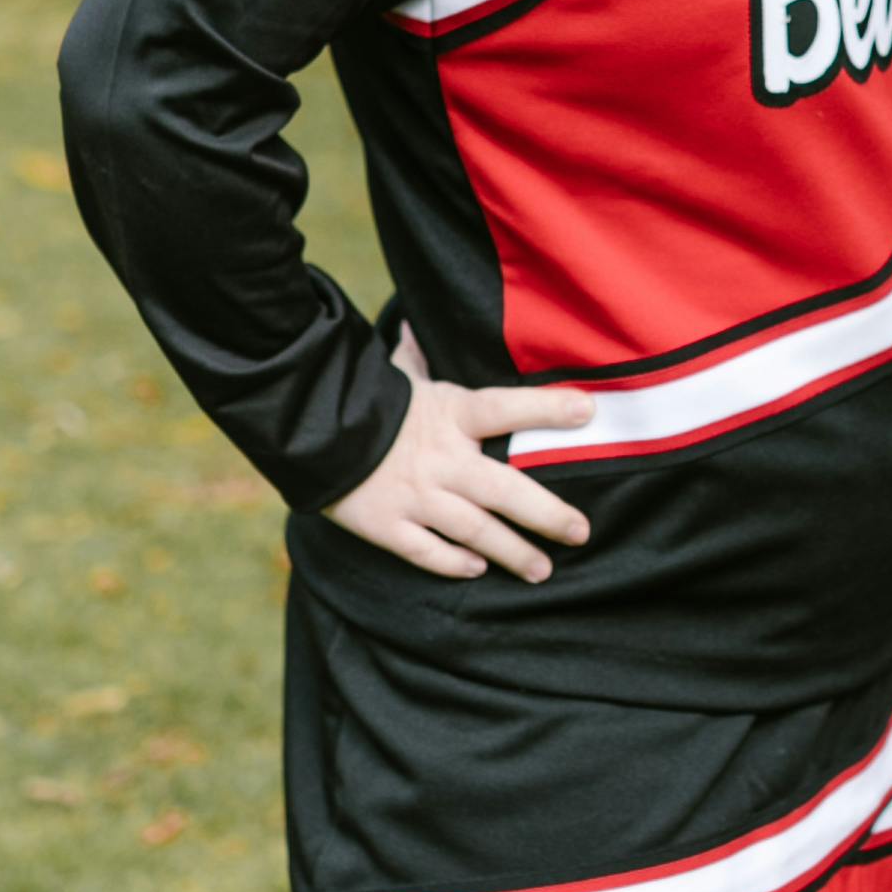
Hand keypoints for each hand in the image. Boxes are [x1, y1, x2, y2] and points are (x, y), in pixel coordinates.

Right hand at [324, 327, 593, 583]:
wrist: (303, 428)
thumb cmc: (361, 400)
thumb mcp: (396, 375)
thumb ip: (416, 358)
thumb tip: (414, 321)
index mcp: (447, 414)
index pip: (505, 407)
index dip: (547, 408)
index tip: (589, 411)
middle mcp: (439, 459)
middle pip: (505, 490)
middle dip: (548, 514)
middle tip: (580, 532)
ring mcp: (414, 496)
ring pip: (475, 532)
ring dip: (512, 552)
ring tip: (542, 569)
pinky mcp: (386, 525)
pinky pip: (428, 552)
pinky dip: (454, 563)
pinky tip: (477, 570)